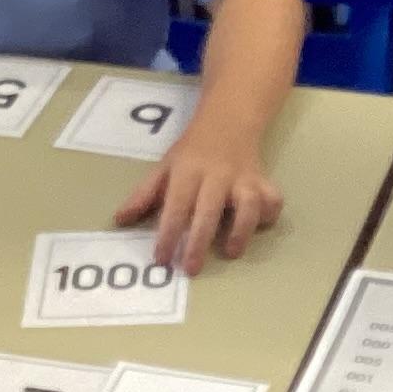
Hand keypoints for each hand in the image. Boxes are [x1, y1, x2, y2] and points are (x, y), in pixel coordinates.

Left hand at [116, 119, 282, 270]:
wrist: (228, 122)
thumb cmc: (192, 152)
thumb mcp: (164, 167)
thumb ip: (144, 195)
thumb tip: (119, 220)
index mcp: (188, 171)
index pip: (176, 206)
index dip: (168, 234)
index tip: (160, 259)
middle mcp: (217, 175)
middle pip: (208, 210)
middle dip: (199, 241)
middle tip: (191, 269)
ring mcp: (243, 178)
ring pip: (247, 204)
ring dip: (241, 229)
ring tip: (231, 251)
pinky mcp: (263, 182)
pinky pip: (272, 199)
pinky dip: (269, 214)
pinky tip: (260, 226)